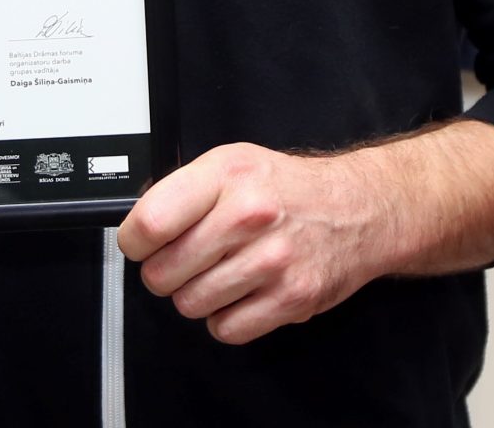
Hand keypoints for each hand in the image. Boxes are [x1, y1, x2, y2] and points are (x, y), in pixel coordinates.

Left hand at [116, 143, 396, 343]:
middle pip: (162, 274)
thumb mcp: (234, 163)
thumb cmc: (289, 189)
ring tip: (225, 273)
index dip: (135, 242)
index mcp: (228, 175)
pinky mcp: (291, 298)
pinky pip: (225, 329)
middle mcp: (249, 215)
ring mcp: (272, 260)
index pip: (150, 223)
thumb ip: (183, 190)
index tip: (143, 244)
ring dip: (199, 296)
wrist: (359, 209)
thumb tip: (136, 226)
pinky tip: (245, 292)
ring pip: (190, 305)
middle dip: (167, 273)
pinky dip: (228, 318)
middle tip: (190, 260)